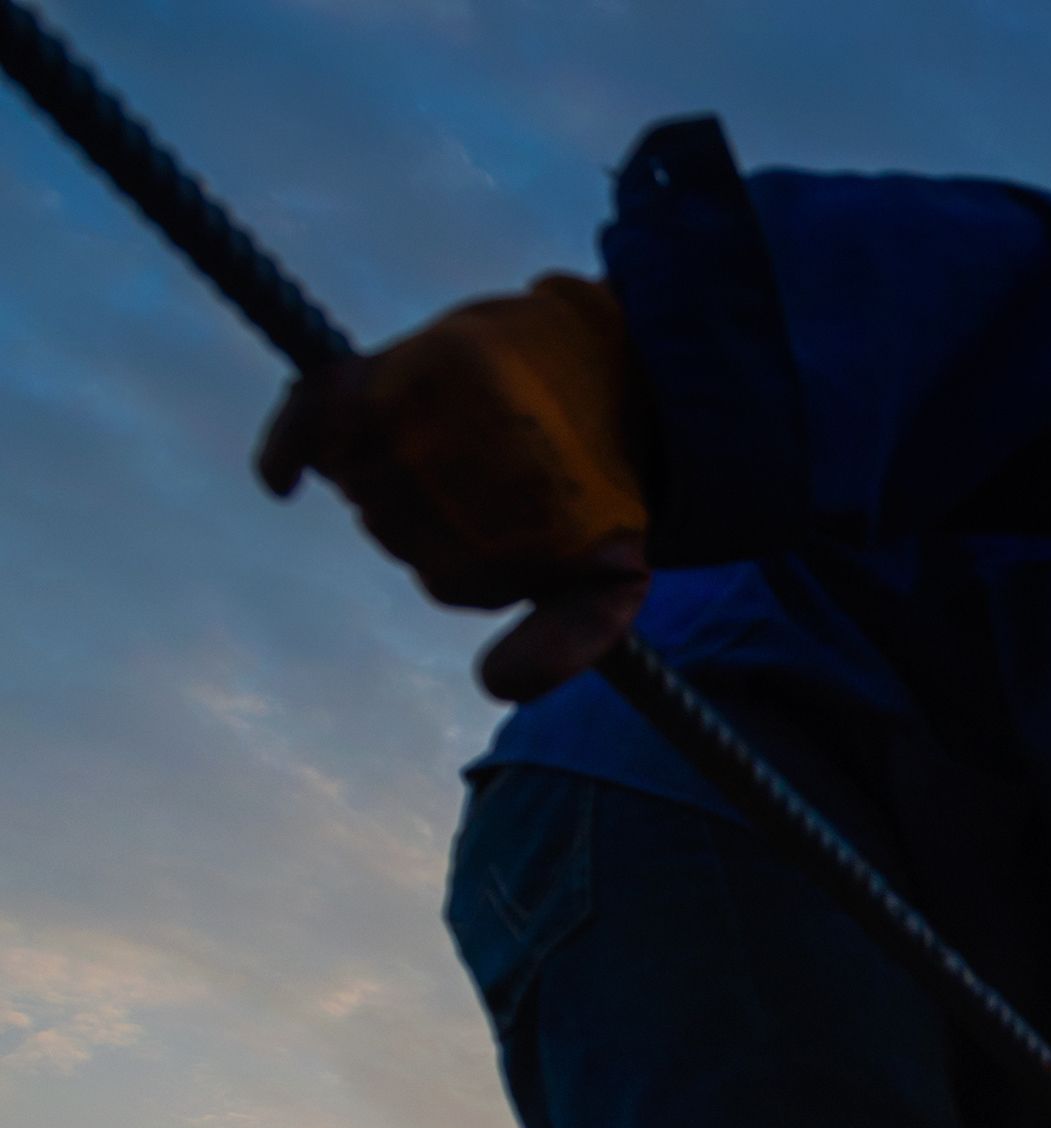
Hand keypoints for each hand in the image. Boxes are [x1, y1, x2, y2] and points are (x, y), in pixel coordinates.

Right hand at [256, 275, 651, 701]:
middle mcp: (471, 428)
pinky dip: (290, 444)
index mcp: (530, 480)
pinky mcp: (383, 366)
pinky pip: (312, 409)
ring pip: (372, 498)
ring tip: (465, 464)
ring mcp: (423, 390)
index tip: (542, 537)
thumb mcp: (615, 574)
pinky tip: (282, 482)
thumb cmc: (608, 493)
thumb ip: (575, 637)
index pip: (460, 580)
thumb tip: (496, 688)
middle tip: (506, 491)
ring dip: (399, 498)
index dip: (494, 580)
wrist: (618, 373)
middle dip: (447, 536)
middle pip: (406, 539)